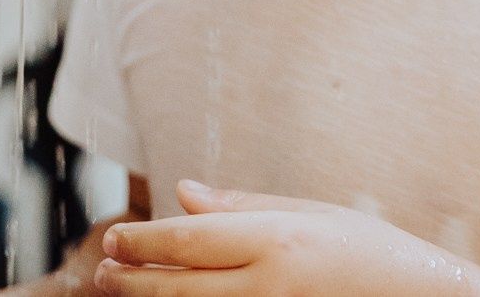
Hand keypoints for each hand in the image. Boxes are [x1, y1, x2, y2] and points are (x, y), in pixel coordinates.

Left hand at [96, 182, 479, 296]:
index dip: (144, 241)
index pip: (188, 241)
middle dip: (133, 280)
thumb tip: (183, 193)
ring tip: (119, 292)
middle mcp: (271, 285)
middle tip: (103, 272)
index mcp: (278, 240)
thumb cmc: (376, 256)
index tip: (116, 238)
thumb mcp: (313, 214)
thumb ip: (243, 206)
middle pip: (180, 287)